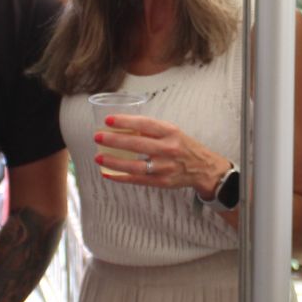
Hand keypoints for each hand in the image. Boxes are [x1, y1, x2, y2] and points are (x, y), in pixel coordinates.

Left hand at [93, 113, 231, 197]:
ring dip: (114, 162)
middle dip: (114, 141)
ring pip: (135, 165)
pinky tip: (107, 173)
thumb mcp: (172, 132)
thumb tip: (121, 127)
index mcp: (170, 132)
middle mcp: (169, 149)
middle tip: (98, 137)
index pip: (145, 124)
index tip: (108, 120)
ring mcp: (165, 167)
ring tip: (98, 157)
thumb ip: (150, 130)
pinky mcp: (162, 182)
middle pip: (137, 144)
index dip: (125, 122)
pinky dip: (121, 177)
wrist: (203, 168)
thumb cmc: (182, 146)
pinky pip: (137, 180)